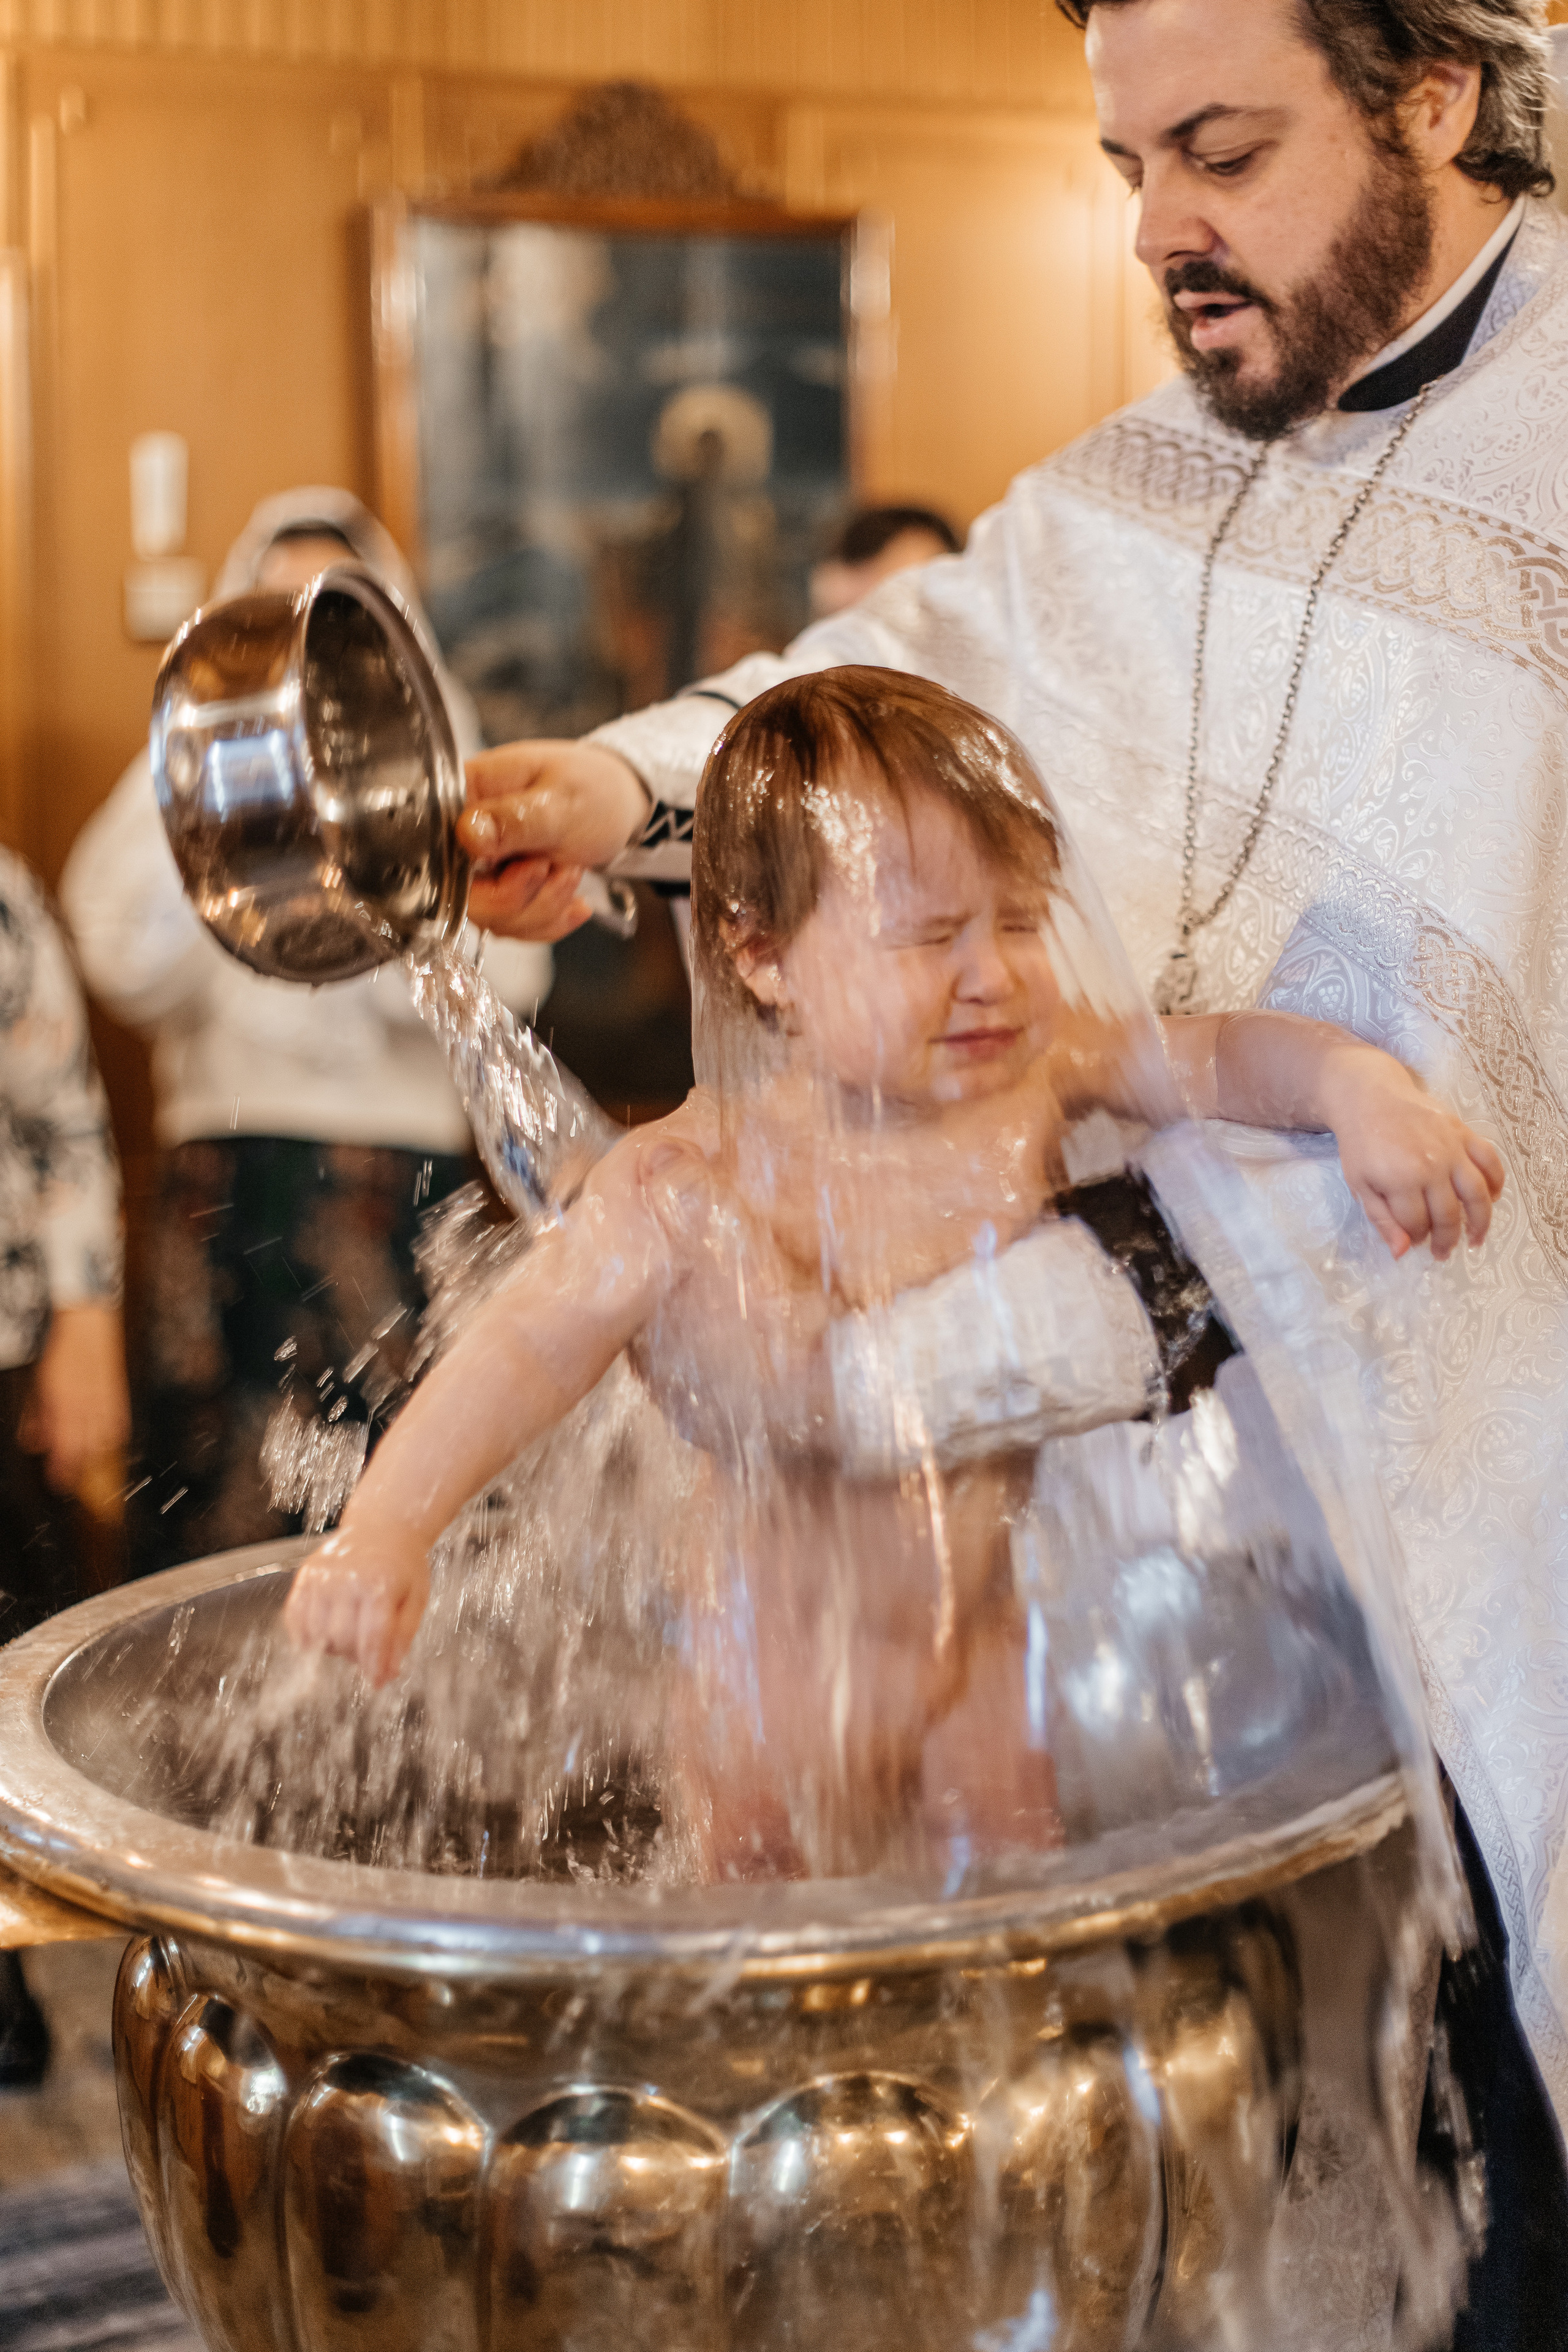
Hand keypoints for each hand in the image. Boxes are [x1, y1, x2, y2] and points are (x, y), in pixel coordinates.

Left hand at [19, 1302, 129, 1493]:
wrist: (88, 1322)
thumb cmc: (61, 1351)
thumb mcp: (41, 1385)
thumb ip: (38, 1416)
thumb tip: (35, 1442)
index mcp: (65, 1402)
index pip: (66, 1446)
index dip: (63, 1469)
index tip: (59, 1484)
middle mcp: (87, 1404)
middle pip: (86, 1448)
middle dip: (78, 1468)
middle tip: (71, 1482)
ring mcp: (106, 1399)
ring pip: (104, 1438)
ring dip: (96, 1455)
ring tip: (90, 1467)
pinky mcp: (117, 1393)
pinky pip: (118, 1423)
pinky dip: (113, 1437)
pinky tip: (109, 1442)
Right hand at [283, 1518, 429, 1686]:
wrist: (383, 1526)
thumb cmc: (403, 1565)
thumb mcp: (415, 1599)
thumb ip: (401, 1638)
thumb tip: (384, 1677)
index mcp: (380, 1583)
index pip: (372, 1637)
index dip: (373, 1666)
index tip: (375, 1683)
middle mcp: (347, 1578)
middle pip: (341, 1639)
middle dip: (354, 1655)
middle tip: (366, 1650)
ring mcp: (322, 1575)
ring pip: (316, 1634)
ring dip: (331, 1646)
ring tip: (348, 1634)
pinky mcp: (304, 1575)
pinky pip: (294, 1618)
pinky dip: (305, 1635)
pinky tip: (322, 1632)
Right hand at [460, 741, 650, 940]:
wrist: (619, 802)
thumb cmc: (593, 789)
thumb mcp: (561, 801)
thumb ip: (514, 819)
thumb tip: (467, 833)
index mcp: (466, 795)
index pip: (438, 853)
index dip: (484, 877)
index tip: (537, 865)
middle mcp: (463, 834)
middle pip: (463, 897)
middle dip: (521, 898)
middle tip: (559, 867)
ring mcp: (480, 866)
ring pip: (492, 919)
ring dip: (542, 908)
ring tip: (571, 870)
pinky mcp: (499, 889)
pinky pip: (513, 926)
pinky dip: (548, 920)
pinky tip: (574, 901)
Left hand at [1318, 1046, 1504, 1260]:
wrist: (1370, 1097)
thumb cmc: (1362, 1144)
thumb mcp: (1359, 1184)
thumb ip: (1382, 1220)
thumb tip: (1402, 1253)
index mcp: (1401, 1180)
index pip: (1418, 1224)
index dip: (1417, 1239)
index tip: (1415, 1243)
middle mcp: (1432, 1166)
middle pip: (1449, 1214)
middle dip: (1447, 1239)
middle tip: (1443, 1252)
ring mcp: (1452, 1148)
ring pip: (1477, 1193)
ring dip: (1481, 1221)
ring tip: (1476, 1239)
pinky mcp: (1463, 1132)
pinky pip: (1490, 1160)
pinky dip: (1496, 1182)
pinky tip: (1493, 1199)